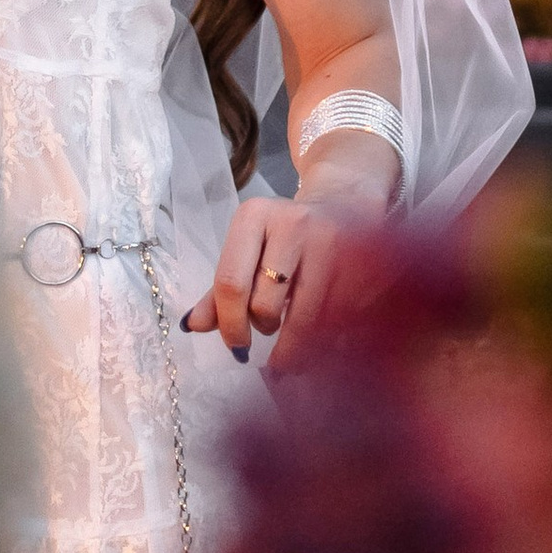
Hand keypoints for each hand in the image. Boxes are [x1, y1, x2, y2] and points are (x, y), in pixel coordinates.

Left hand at [183, 192, 358, 377]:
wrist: (345, 205)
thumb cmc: (286, 237)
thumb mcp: (248, 250)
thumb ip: (219, 290)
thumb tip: (191, 325)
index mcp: (254, 216)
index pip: (230, 282)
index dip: (230, 324)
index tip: (236, 347)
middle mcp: (292, 224)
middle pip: (264, 304)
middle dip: (262, 330)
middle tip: (265, 332)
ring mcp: (330, 243)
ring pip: (303, 318)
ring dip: (293, 345)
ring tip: (289, 344)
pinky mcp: (360, 265)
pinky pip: (334, 320)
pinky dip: (321, 340)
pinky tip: (317, 340)